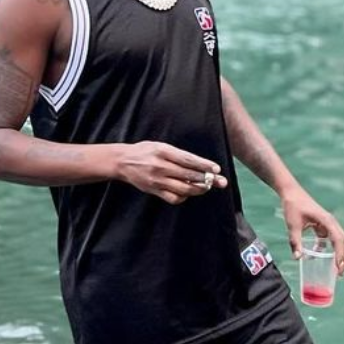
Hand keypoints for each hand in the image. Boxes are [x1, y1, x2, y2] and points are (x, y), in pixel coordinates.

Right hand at [115, 142, 229, 205]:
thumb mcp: (160, 145)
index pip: (188, 159)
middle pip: (189, 175)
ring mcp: (157, 180)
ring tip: (206, 187)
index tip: (217, 169)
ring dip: (198, 189)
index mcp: (163, 151)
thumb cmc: (145, 151)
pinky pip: (173, 198)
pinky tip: (188, 192)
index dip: (204, 165)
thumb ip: (178, 154)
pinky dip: (184, 197)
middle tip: (220, 182)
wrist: (123, 162)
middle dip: (207, 179)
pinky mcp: (154, 190)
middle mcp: (160, 166)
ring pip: (184, 188)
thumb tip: (199, 164)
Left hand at [280, 185, 343, 274]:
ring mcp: (329, 224)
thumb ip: (295, 241)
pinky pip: (331, 239)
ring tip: (337, 270)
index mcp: (327, 221)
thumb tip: (297, 258)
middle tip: (340, 274)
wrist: (291, 192)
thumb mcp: (293, 225)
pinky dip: (330, 249)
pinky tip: (320, 257)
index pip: (338, 241)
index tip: (338, 268)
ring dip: (341, 255)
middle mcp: (331, 223)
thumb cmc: (293, 206)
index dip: (340, 255)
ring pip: (341, 241)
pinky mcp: (323, 225)